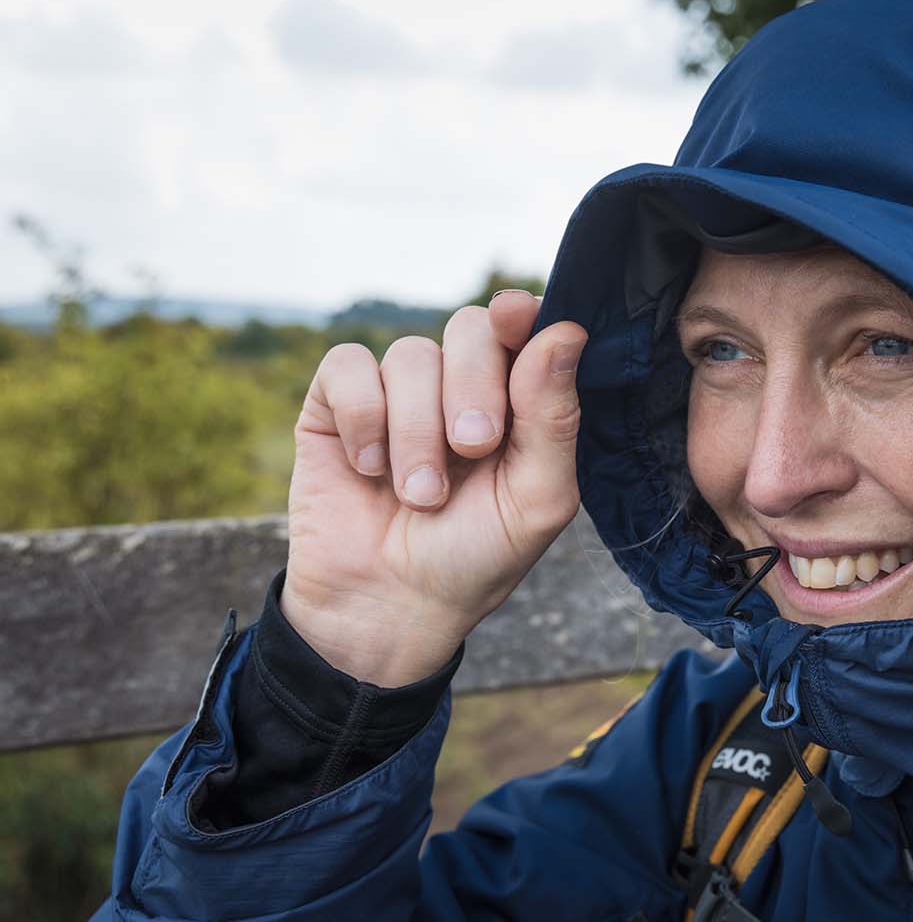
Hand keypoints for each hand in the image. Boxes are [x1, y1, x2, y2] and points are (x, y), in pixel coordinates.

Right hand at [281, 291, 586, 685]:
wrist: (390, 607)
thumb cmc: (475, 558)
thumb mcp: (537, 500)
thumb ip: (554, 417)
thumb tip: (566, 332)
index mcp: (518, 401)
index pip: (524, 327)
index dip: (521, 314)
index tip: (516, 317)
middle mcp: (459, 385)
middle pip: (470, 328)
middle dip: (473, 386)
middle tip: (473, 448)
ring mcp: (398, 391)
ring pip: (411, 355)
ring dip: (418, 430)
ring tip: (420, 495)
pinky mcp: (337, 404)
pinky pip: (348, 366)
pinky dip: (364, 417)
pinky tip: (369, 468)